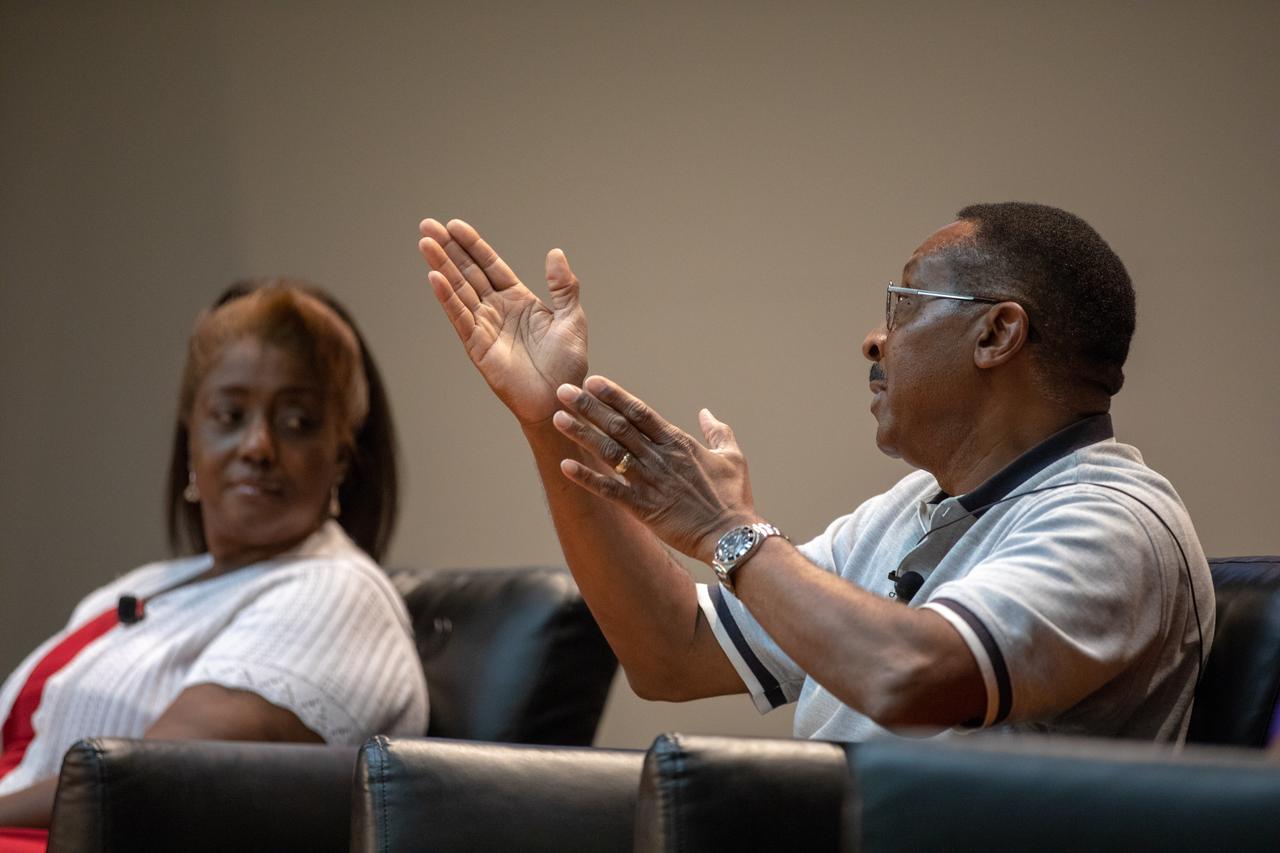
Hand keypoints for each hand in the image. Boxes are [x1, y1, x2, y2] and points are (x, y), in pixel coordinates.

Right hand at [419, 218, 587, 424]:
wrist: (560, 399)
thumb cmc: (567, 365)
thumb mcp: (571, 319)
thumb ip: (563, 287)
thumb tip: (555, 252)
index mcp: (518, 300)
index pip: (490, 266)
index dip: (473, 245)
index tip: (455, 225)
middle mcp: (497, 310)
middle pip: (468, 272)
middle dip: (449, 249)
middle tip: (427, 225)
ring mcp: (485, 327)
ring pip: (459, 290)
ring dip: (442, 267)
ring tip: (425, 243)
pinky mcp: (478, 347)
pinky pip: (460, 318)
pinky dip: (447, 298)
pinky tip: (435, 277)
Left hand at [552, 375, 757, 561]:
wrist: (733, 535)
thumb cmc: (734, 497)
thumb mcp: (733, 457)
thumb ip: (718, 431)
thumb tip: (706, 413)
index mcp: (678, 442)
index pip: (640, 412)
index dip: (615, 396)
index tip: (593, 382)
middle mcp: (660, 457)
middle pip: (619, 426)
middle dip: (589, 407)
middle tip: (563, 391)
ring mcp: (651, 482)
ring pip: (610, 453)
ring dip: (583, 434)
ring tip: (558, 418)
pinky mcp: (644, 508)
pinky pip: (611, 490)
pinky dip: (587, 478)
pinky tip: (565, 466)